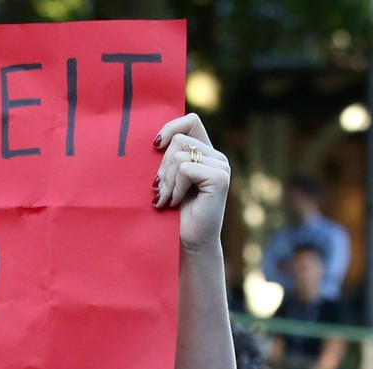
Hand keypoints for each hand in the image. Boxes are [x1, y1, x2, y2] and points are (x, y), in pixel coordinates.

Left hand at [153, 114, 229, 252]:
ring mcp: (221, 166)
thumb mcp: (167, 180)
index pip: (191, 121)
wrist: (188, 243)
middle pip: (179, 139)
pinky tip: (176, 202)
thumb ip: (167, 158)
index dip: (171, 127)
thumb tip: (152, 139)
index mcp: (205, 153)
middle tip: (159, 190)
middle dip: (162, 166)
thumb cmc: (173, 214)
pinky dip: (175, 188)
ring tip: (166, 199)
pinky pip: (186, 169)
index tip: (155, 146)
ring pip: (180, 155)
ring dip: (167, 181)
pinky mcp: (220, 178)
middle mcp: (216, 157)